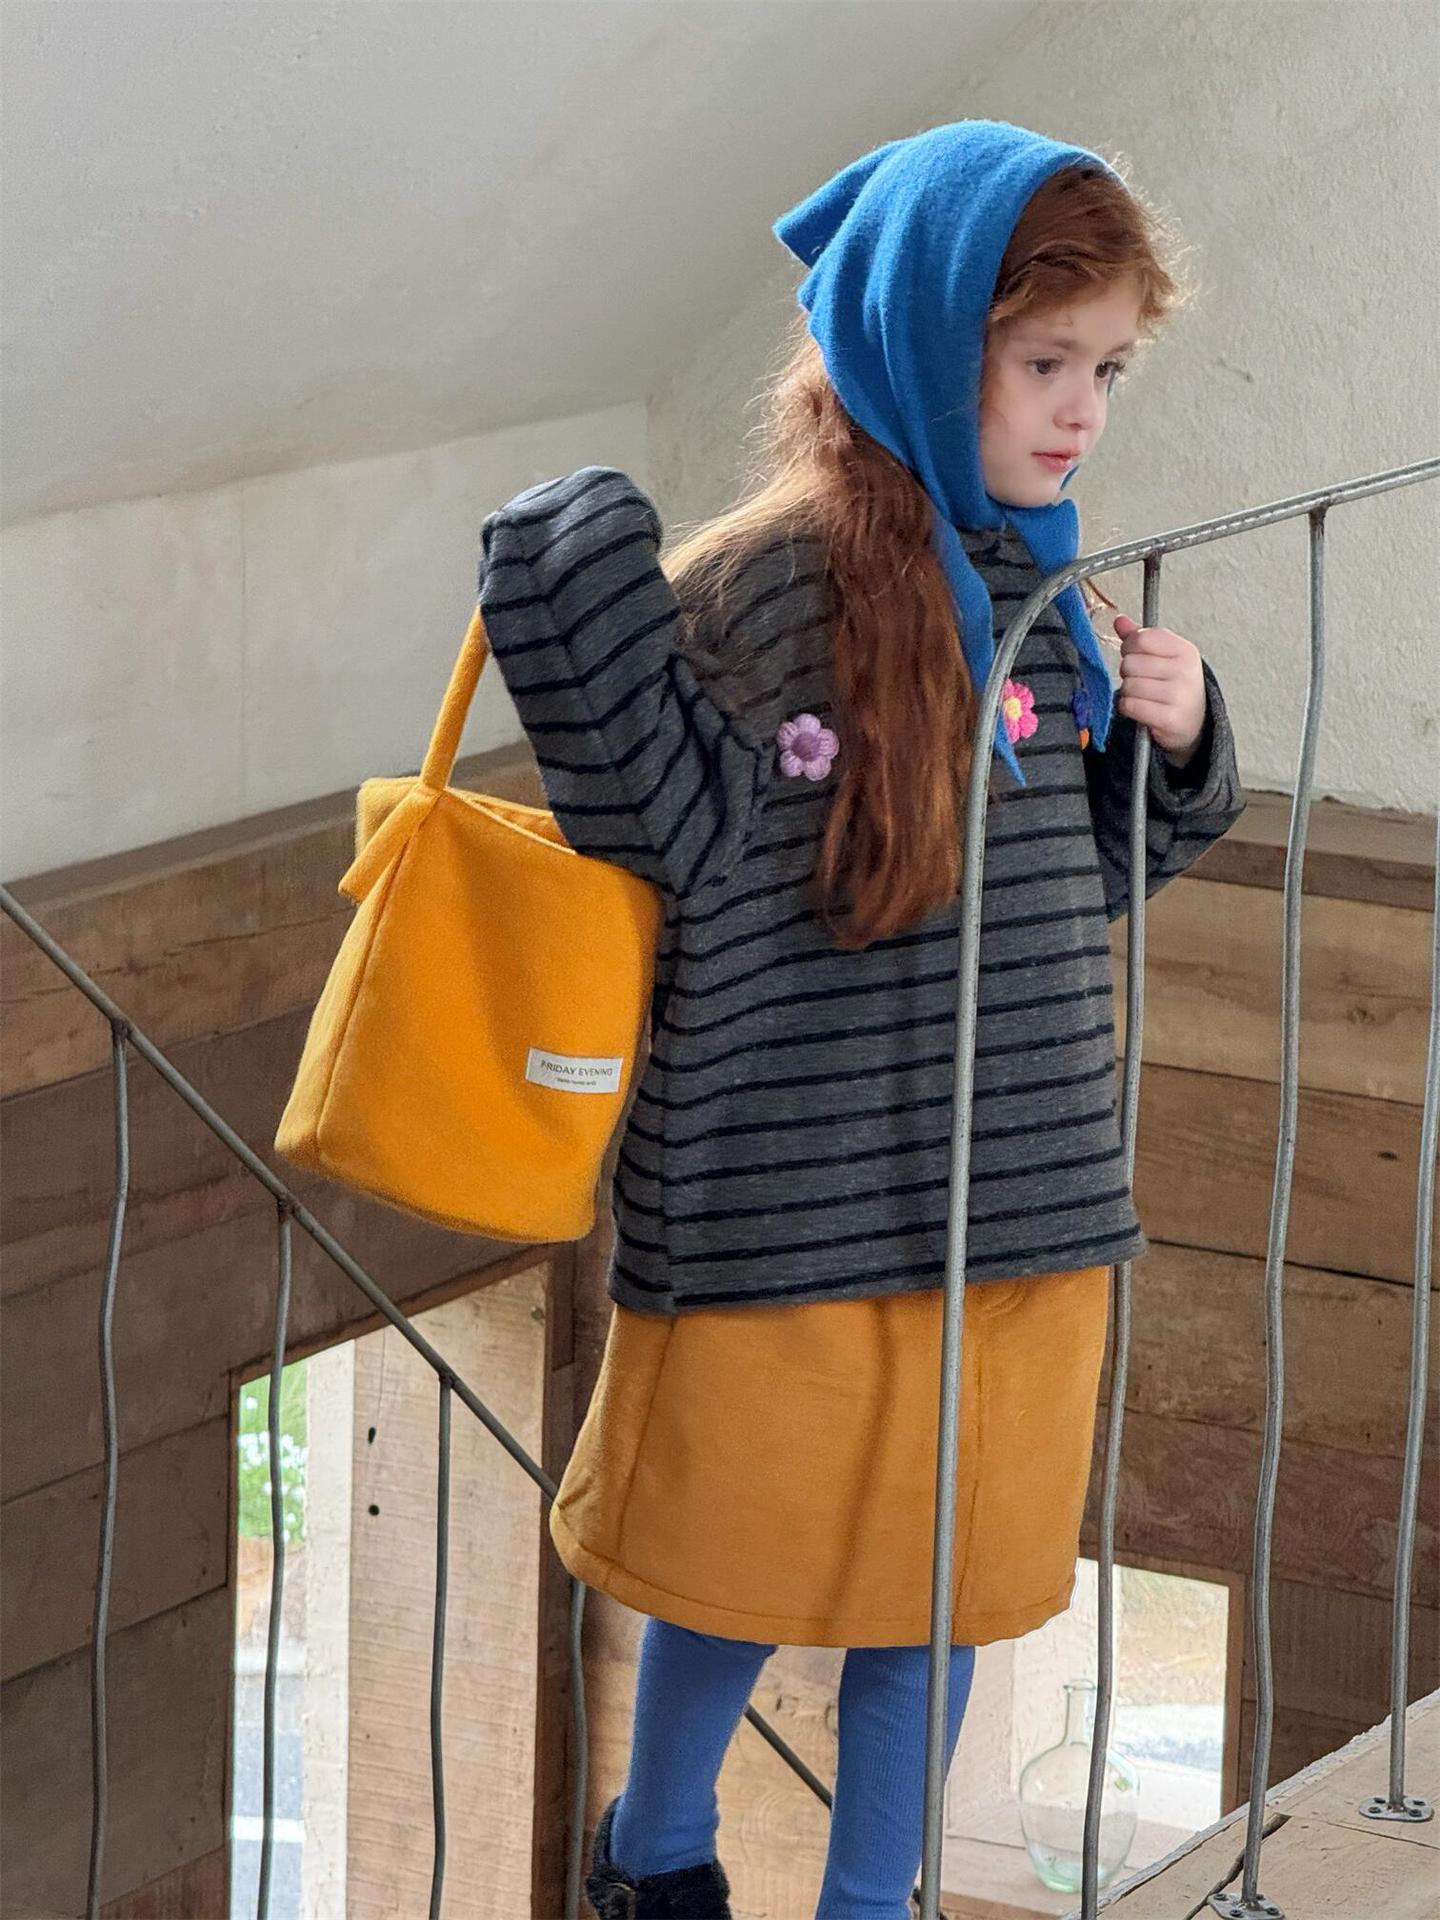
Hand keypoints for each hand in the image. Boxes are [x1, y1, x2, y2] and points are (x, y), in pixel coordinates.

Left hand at [1111, 614, 1206, 763]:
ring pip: (1128, 686)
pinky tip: (1140, 708)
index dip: (1129, 647)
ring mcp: (1179, 695)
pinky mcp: (1170, 718)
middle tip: (1140, 680)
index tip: (1135, 656)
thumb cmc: (1174, 685)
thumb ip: (1140, 638)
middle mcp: (1185, 671)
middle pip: (1130, 663)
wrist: (1194, 720)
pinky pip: (1130, 705)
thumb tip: (1119, 620)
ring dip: (1127, 692)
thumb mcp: (1164, 656)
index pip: (1141, 639)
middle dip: (1128, 673)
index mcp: (1185, 650)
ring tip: (1142, 695)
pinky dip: (1128, 707)